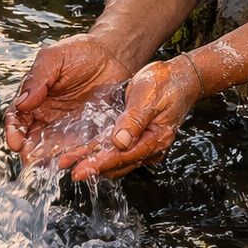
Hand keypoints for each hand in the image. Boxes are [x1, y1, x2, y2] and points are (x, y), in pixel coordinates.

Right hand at [5, 34, 133, 154]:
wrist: (112, 54)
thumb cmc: (79, 52)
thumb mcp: (54, 58)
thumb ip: (38, 78)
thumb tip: (22, 102)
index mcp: (34, 99)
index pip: (18, 119)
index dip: (13, 132)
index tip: (15, 142)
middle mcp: (48, 117)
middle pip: (33, 140)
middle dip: (30, 152)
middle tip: (31, 162)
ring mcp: (68, 127)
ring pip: (56, 148)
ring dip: (53, 159)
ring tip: (53, 165)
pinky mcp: (89, 132)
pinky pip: (82, 147)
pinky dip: (78, 156)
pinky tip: (78, 161)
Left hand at [61, 55, 202, 181]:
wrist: (181, 77)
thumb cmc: (166, 83)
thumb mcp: (147, 97)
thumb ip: (134, 120)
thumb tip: (119, 142)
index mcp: (155, 139)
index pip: (122, 157)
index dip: (99, 164)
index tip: (79, 170)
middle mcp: (150, 147)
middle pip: (116, 162)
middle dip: (90, 166)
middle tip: (66, 167)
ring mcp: (145, 144)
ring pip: (115, 159)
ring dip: (92, 160)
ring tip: (69, 162)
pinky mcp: (139, 138)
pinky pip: (118, 151)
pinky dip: (100, 152)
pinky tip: (84, 152)